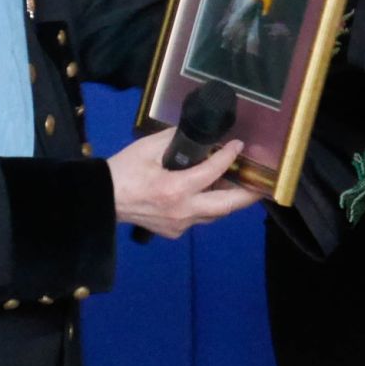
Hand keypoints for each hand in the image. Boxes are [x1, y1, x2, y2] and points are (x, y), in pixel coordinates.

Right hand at [105, 128, 259, 238]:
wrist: (103, 201)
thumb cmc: (123, 171)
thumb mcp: (148, 148)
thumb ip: (175, 139)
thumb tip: (197, 134)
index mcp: (175, 189)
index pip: (213, 173)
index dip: (229, 157)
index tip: (238, 145)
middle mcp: (183, 211)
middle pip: (227, 206)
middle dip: (248, 195)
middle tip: (262, 183)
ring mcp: (180, 225)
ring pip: (215, 214)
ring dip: (230, 200)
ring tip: (242, 184)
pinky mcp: (175, 231)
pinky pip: (200, 217)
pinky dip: (211, 205)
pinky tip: (212, 191)